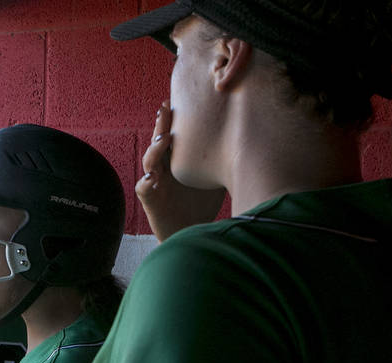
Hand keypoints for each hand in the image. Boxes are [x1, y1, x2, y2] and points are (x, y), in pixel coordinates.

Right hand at [136, 101, 225, 241]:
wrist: (192, 233)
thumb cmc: (202, 203)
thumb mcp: (216, 176)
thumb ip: (223, 158)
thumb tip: (247, 136)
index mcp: (177, 160)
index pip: (173, 135)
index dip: (172, 119)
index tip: (176, 101)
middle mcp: (164, 168)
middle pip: (158, 142)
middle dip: (160, 125)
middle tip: (164, 109)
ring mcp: (156, 183)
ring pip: (149, 161)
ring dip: (154, 149)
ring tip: (164, 140)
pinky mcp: (151, 201)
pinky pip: (143, 188)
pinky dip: (146, 182)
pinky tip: (152, 178)